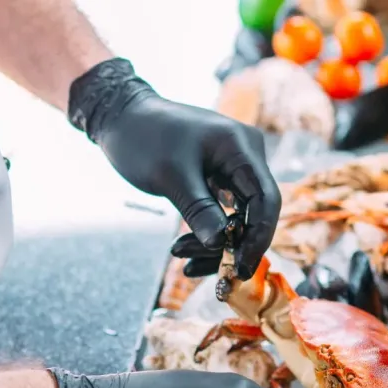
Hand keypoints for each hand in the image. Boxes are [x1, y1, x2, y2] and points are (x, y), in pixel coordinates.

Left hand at [69, 58, 280, 279]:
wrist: (120, 117)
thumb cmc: (143, 136)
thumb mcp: (170, 175)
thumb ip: (199, 209)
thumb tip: (220, 244)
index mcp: (241, 147)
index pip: (266, 199)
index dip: (258, 238)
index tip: (241, 269)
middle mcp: (245, 157)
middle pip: (254, 214)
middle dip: (230, 245)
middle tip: (197, 267)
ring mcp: (233, 169)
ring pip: (237, 219)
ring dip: (212, 244)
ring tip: (179, 257)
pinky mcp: (218, 181)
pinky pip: (222, 214)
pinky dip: (206, 234)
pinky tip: (184, 251)